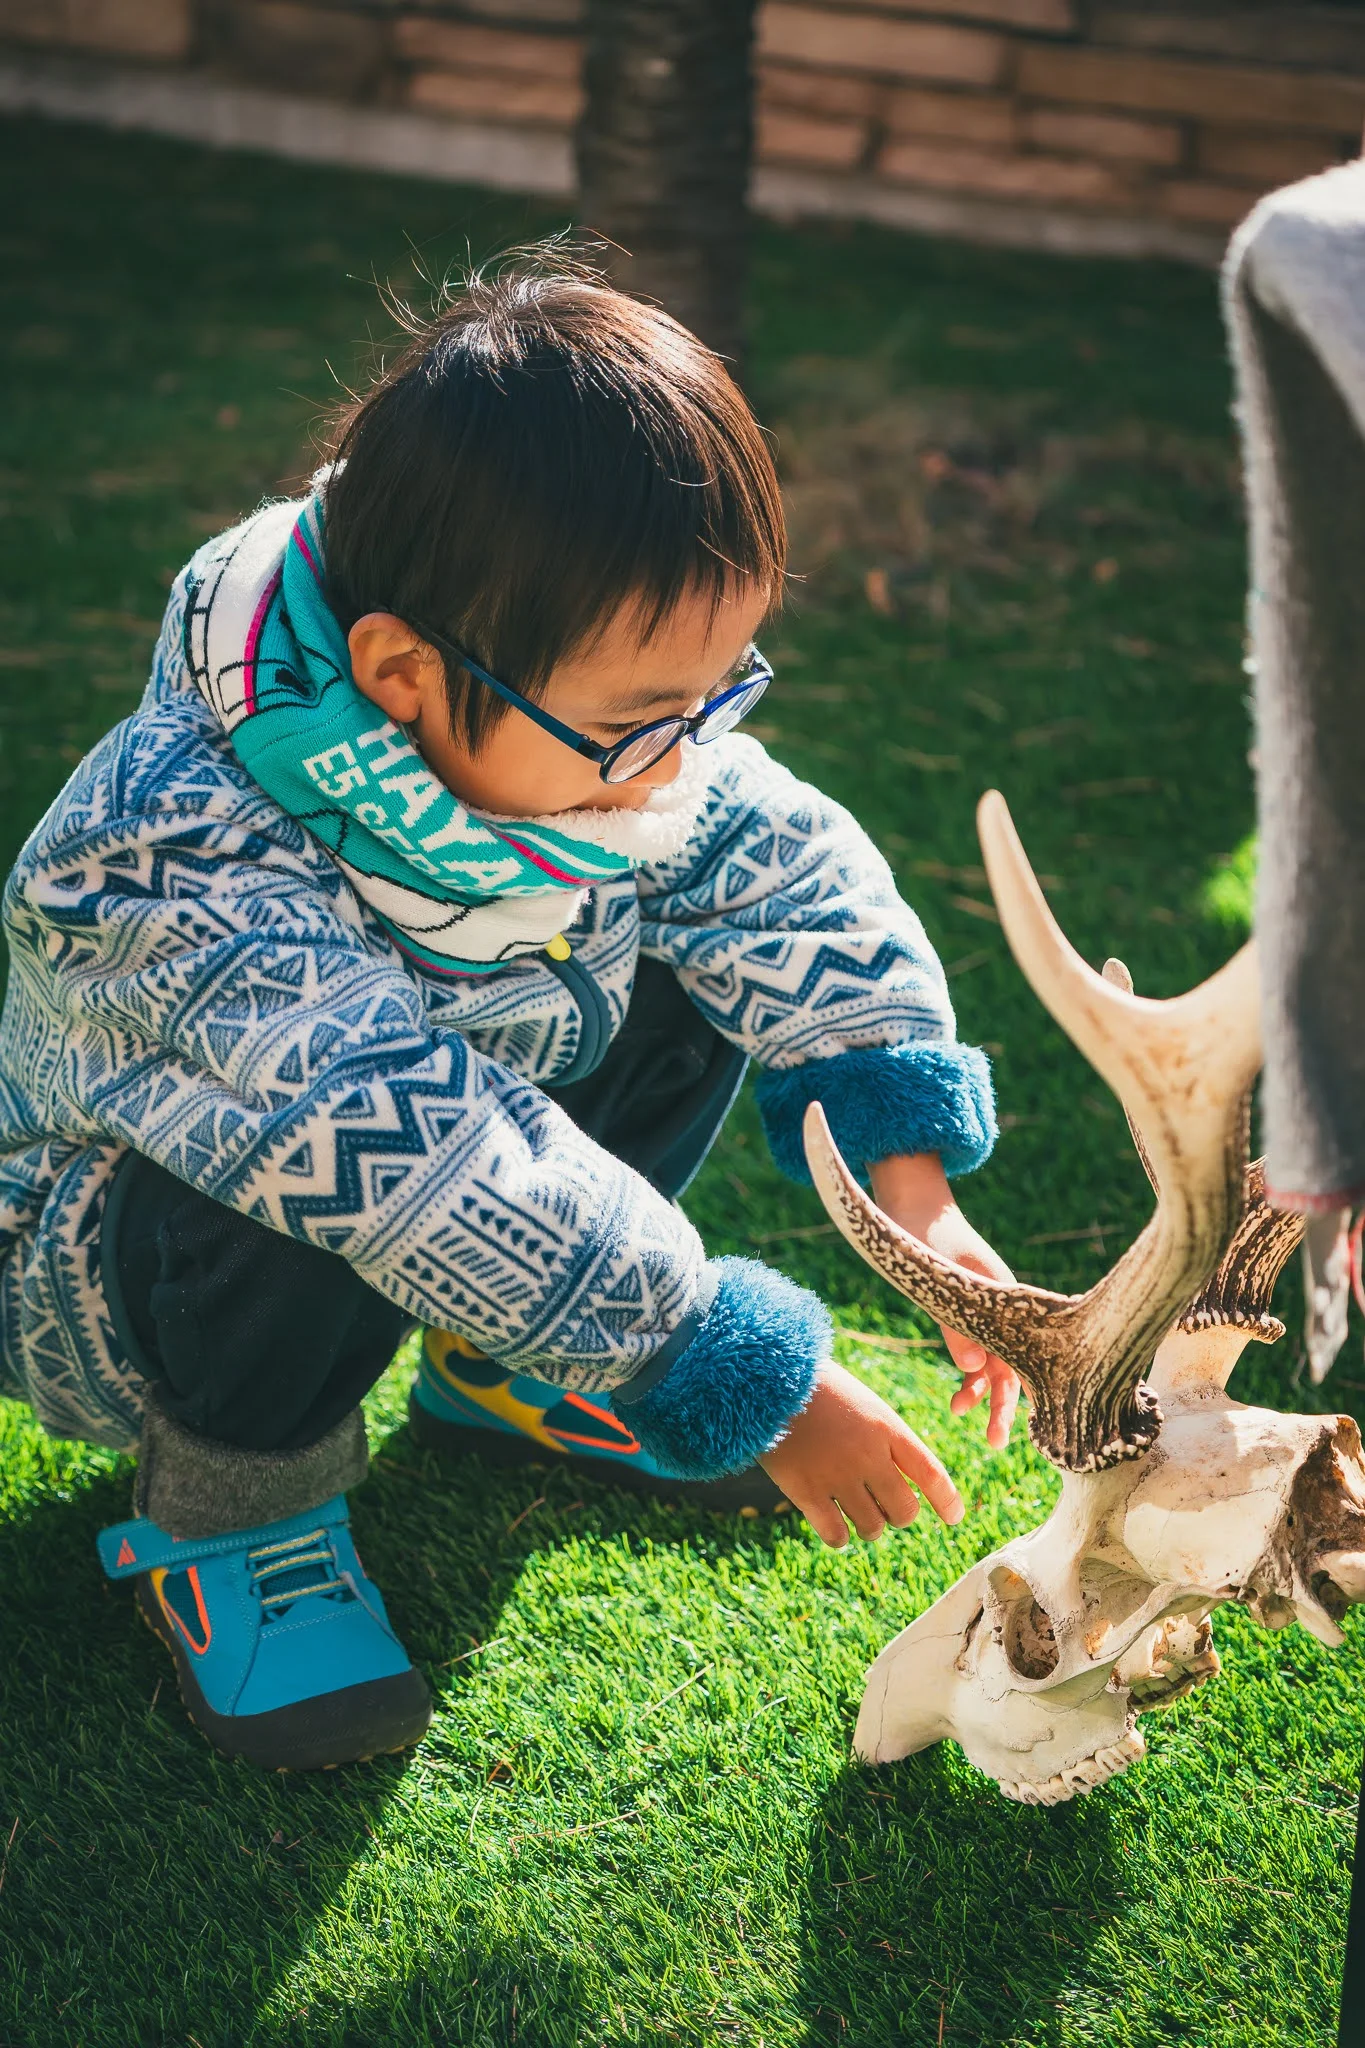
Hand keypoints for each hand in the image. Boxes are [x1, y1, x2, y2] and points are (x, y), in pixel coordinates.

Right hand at [759, 1358, 964, 1547]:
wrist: (769, 1378)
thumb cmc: (820, 1390)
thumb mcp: (865, 1405)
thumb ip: (887, 1442)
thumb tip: (904, 1489)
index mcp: (887, 1428)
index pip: (931, 1473)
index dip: (947, 1501)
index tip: (954, 1518)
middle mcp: (869, 1455)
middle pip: (905, 1511)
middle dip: (899, 1514)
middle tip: (886, 1506)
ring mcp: (837, 1475)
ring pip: (872, 1528)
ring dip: (868, 1526)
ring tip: (855, 1510)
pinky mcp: (805, 1491)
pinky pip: (836, 1536)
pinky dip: (838, 1535)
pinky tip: (832, 1522)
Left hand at [869, 1151, 1021, 1450]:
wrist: (912, 1202)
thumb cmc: (926, 1233)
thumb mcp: (939, 1277)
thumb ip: (954, 1324)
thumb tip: (974, 1369)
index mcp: (1005, 1297)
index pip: (1021, 1355)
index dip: (1017, 1394)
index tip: (1009, 1428)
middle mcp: (1001, 1307)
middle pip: (1011, 1364)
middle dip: (1005, 1405)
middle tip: (995, 1443)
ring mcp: (985, 1310)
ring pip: (993, 1361)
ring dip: (983, 1392)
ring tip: (960, 1415)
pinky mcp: (965, 1311)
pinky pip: (975, 1350)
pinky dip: (969, 1374)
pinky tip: (958, 1396)